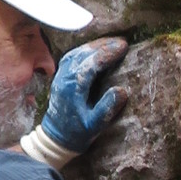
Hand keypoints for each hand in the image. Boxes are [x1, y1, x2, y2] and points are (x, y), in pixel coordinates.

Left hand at [24, 37, 126, 163]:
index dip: (107, 53)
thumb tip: (121, 90)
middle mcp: (65, 78)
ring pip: (77, 52)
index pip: (91, 64)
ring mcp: (61, 75)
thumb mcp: (95, 125)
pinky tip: (96, 49)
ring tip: (112, 42)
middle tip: (122, 42)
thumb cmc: (77, 132)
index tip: (123, 47)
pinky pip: (72, 56)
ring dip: (95, 45)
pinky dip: (85, 50)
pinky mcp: (61, 75)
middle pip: (84, 54)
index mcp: (73, 88)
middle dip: (104, 45)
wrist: (57, 137)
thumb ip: (107, 109)